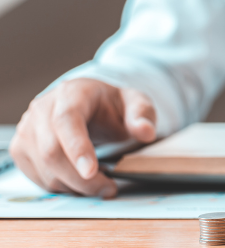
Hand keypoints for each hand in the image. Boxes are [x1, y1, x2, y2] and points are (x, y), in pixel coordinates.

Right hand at [9, 78, 156, 197]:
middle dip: (81, 179)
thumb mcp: (136, 103)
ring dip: (74, 186)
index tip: (91, 172)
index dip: (77, 148)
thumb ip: (143, 115)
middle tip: (108, 189)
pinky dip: (62, 187)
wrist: (88, 105)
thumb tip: (145, 132)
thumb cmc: (112, 106)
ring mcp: (27, 129)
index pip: (67, 121)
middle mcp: (42, 109)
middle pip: (52, 151)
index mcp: (71, 93)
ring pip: (44, 169)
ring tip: (100, 183)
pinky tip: (82, 181)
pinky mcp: (21, 149)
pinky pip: (38, 177)